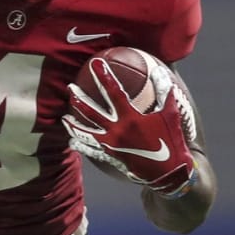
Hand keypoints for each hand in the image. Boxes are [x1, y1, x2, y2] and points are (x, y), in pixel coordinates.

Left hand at [63, 58, 195, 196]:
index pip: (113, 92)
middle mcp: (116, 130)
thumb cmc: (172, 140)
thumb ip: (165, 92)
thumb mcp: (171, 114)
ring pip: (85, 132)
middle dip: (79, 98)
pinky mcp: (110, 156)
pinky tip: (71, 142)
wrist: (169, 171)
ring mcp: (110, 145)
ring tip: (63, 117)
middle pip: (91, 111)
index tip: (95, 64)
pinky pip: (91, 150)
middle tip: (69, 87)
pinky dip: (80, 145)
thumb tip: (160, 70)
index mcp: (130, 118)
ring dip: (73, 123)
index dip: (104, 76)